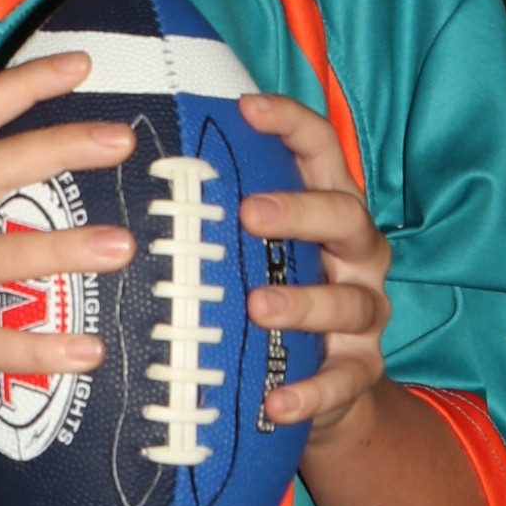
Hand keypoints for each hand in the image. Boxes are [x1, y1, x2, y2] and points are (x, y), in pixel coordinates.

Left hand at [237, 90, 392, 445]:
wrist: (327, 386)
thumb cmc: (276, 292)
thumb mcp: (259, 248)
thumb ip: (226, 211)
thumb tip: (140, 158)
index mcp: (331, 209)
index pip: (322, 150)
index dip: (290, 122)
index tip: (246, 106)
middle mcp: (358, 254)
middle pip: (345, 216)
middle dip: (298, 211)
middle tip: (248, 213)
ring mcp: (365, 314)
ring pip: (347, 301)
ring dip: (302, 301)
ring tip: (256, 306)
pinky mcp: (360, 371)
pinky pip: (342, 380)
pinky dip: (311, 391)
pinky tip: (275, 399)